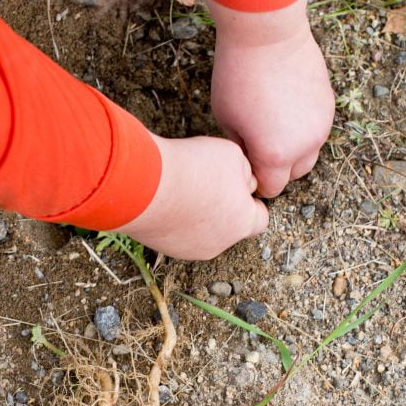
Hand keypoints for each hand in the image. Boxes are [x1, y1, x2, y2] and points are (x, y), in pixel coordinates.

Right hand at [114, 133, 267, 259]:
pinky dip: (175, 220)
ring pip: (202, 231)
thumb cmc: (192, 169)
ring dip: (197, 215)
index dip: (251, 200)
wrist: (144, 185)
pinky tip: (167, 199)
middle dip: (223, 208)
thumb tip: (244, 183)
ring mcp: (190, 249)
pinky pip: (177, 234)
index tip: (239, 186)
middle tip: (208, 184)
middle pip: (229, 226)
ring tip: (184, 189)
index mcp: (242, 222)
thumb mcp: (233, 155)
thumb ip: (246, 172)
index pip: (260, 219)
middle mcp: (219, 243)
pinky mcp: (165, 248)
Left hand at [207, 0, 334, 196]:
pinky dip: (303, 128)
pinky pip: (317, 129)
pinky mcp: (329, 104)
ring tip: (272, 127)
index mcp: (276, 155)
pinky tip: (284, 109)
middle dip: (277, 168)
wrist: (267, 34)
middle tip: (257, 147)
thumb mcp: (227, 121)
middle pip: (294, 175)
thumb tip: (251, 160)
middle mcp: (305, 145)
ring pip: (309, 153)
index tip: (246, 166)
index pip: (271, 189)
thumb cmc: (238, 77)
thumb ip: (242, 149)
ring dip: (293, 149)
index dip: (256, 181)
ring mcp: (321, 125)